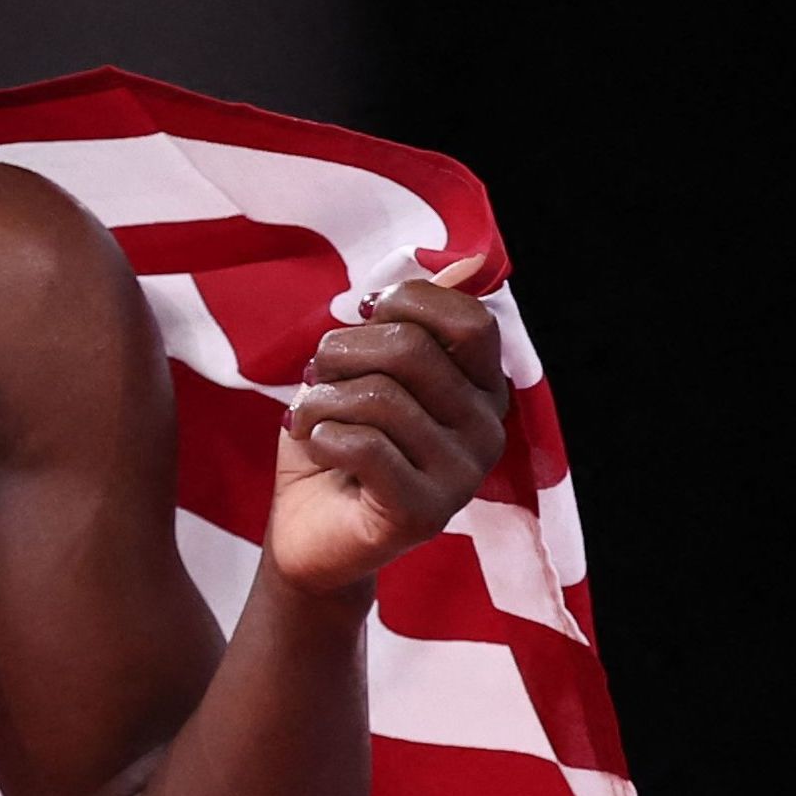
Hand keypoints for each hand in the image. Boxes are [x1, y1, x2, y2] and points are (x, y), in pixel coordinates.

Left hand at [265, 258, 510, 596]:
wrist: (309, 533)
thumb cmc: (336, 442)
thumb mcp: (364, 369)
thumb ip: (408, 320)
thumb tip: (468, 262)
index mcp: (481, 390)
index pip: (467, 319)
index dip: (402, 303)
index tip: (360, 321)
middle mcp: (486, 431)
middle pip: (411, 350)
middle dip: (343, 350)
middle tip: (320, 375)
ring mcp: (462, 477)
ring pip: (379, 396)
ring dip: (321, 398)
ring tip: (311, 417)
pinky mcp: (424, 514)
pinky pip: (361, 444)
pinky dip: (318, 432)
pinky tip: (316, 445)